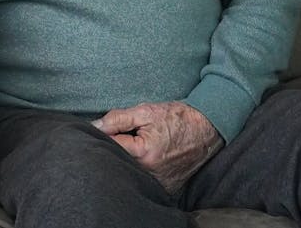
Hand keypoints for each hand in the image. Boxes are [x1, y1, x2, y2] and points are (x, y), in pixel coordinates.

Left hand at [93, 101, 223, 194]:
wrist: (206, 129)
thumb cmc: (176, 118)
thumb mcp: (145, 111)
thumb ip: (117, 119)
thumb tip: (94, 127)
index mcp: (143, 154)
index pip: (110, 146)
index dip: (107, 134)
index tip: (111, 128)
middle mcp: (150, 173)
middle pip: (119, 162)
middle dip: (117, 148)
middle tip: (129, 137)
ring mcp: (160, 184)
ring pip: (131, 173)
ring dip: (129, 161)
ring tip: (141, 146)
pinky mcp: (167, 189)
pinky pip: (145, 181)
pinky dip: (142, 170)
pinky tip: (149, 158)